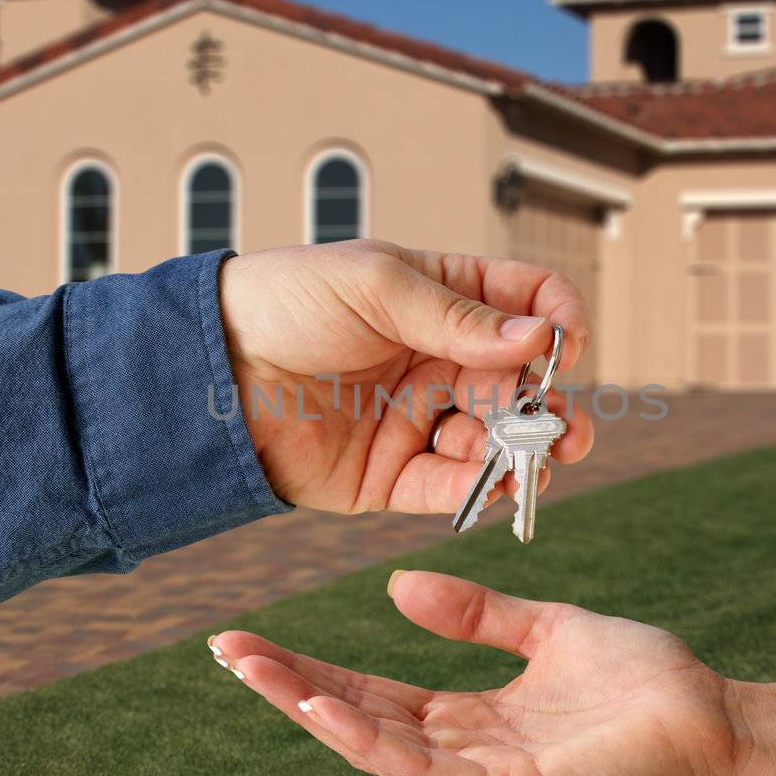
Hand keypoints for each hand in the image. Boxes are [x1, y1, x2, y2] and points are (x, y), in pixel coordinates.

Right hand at [210, 570, 745, 775]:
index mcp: (471, 716)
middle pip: (359, 716)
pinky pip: (427, 770)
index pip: (371, 688)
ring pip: (379, 747)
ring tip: (258, 673)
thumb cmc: (643, 681)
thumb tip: (398, 584)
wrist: (716, 718)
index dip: (310, 665)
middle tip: (226, 649)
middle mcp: (466, 751)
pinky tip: (326, 708)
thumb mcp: (546, 628)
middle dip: (289, 685)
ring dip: (314, 709)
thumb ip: (477, 612)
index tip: (252, 637)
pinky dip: (371, 741)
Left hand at [217, 240, 593, 513]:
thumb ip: (455, 317)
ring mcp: (419, 418)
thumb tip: (537, 338)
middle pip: (523, 385)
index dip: (557, 320)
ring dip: (522, 452)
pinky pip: (448, 488)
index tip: (565, 344)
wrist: (209, 368)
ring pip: (496, 441)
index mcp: (443, 298)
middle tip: (567, 430)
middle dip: (553, 408)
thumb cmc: (283, 303)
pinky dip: (476, 489)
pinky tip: (492, 483)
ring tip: (530, 459)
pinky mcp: (391, 474)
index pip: (527, 302)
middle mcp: (440, 361)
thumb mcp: (374, 286)